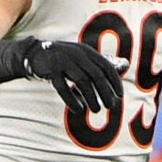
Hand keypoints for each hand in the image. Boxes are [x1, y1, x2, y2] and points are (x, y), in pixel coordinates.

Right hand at [0, 37, 126, 117]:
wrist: (35, 54)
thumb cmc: (65, 59)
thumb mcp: (84, 57)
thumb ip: (102, 63)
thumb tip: (126, 65)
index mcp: (87, 51)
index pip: (106, 66)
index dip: (115, 81)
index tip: (119, 95)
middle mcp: (77, 54)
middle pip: (96, 75)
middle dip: (105, 92)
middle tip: (111, 106)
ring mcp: (62, 61)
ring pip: (81, 81)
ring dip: (91, 97)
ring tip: (96, 110)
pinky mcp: (50, 70)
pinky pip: (62, 87)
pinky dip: (71, 99)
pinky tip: (78, 109)